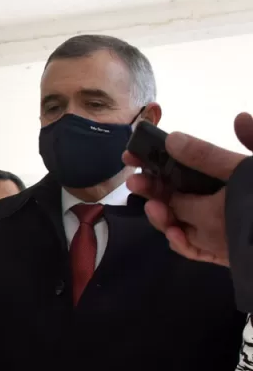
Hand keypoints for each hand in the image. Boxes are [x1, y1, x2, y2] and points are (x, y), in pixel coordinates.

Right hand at [125, 113, 252, 265]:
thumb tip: (238, 118)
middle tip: (134, 182)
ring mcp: (217, 228)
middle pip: (172, 192)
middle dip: (150, 187)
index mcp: (224, 176)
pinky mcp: (221, 252)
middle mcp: (216, 200)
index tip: (132, 153)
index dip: (155, 158)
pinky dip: (180, 243)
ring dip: (161, 216)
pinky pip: (193, 248)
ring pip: (176, 221)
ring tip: (156, 209)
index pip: (182, 163)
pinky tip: (177, 235)